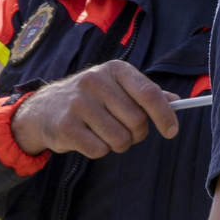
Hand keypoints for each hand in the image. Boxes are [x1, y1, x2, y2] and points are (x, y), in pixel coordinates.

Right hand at [11, 61, 178, 157]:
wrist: (42, 109)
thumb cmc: (89, 99)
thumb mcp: (116, 87)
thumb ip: (145, 94)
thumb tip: (176, 102)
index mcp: (115, 69)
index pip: (149, 93)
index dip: (164, 115)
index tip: (172, 131)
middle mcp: (96, 81)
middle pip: (137, 121)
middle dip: (136, 133)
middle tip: (124, 130)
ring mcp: (79, 103)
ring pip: (120, 139)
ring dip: (117, 144)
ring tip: (103, 133)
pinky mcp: (66, 126)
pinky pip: (100, 150)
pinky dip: (99, 150)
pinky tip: (88, 138)